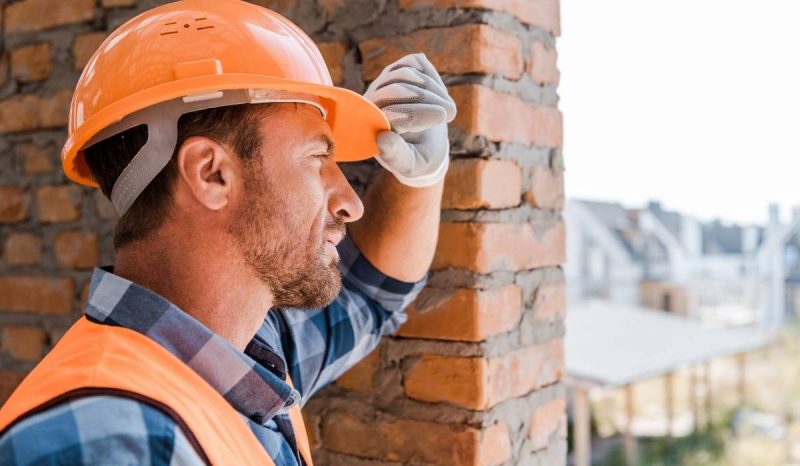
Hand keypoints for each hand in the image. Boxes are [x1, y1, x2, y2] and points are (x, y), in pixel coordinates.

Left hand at [363, 53, 456, 187]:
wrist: (427, 144)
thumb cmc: (418, 158)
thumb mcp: (410, 164)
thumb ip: (396, 156)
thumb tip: (382, 137)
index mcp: (369, 128)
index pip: (388, 112)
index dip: (418, 113)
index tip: (442, 118)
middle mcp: (370, 103)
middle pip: (397, 88)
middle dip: (428, 99)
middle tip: (449, 114)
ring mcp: (383, 83)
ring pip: (406, 73)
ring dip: (433, 89)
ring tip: (446, 108)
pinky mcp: (397, 69)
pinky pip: (414, 62)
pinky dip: (431, 75)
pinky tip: (438, 93)